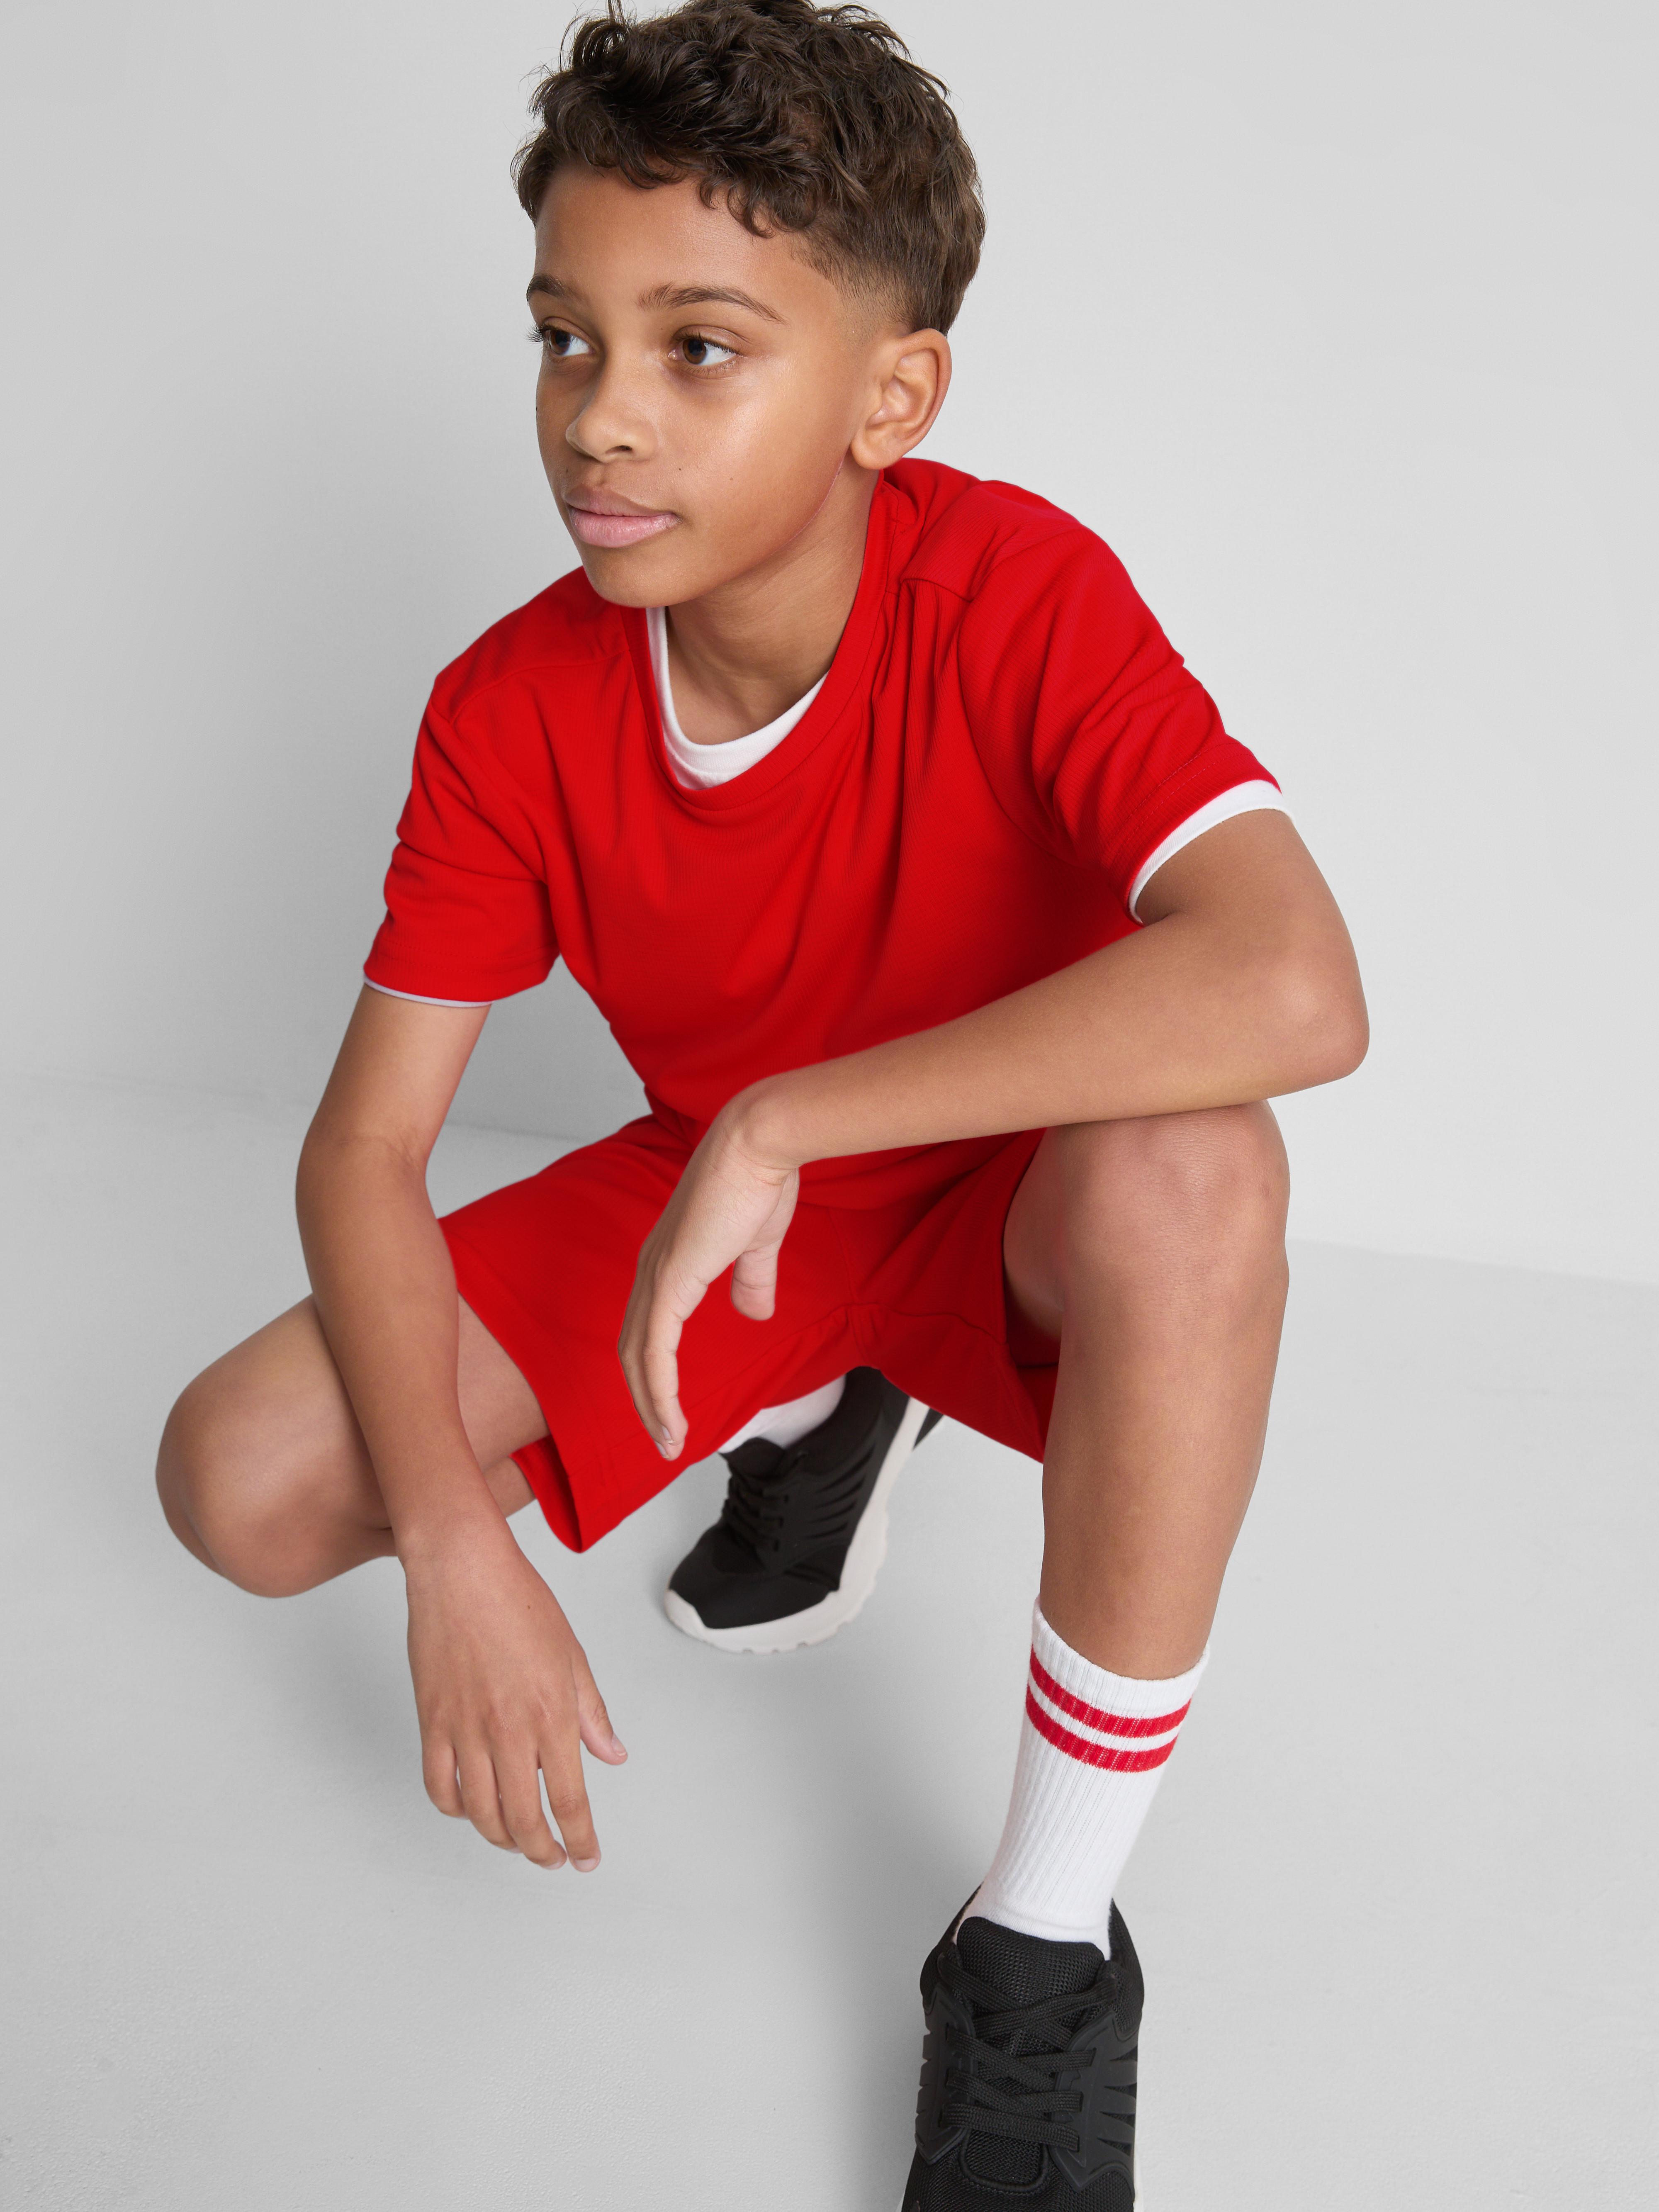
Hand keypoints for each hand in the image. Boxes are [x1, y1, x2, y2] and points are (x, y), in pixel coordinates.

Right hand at [404, 1510, 626, 1868]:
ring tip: (517, 1840)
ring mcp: (466, 1730)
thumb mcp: (572, 1656)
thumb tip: (612, 1756)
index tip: (586, 1858)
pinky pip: (439, 1786)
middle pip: (523, 1819)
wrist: (462, 1570)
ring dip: (501, 1838)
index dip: (580, 1839)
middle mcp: (509, 1731)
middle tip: (553, 1858)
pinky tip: (471, 1809)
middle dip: (542, 1851)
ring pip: (480, 1813)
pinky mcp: (432, 1722)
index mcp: (552, 1715)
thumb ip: (591, 1713)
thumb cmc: (521, 1603)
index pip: (569, 1800)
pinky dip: (455, 1809)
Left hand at [618, 1100, 799, 1459]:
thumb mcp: (758, 1243)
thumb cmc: (761, 1180)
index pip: (649, 1329)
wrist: (761, 1143)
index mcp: (670, 1260)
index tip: (672, 1411)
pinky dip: (660, 1391)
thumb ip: (752, 1280)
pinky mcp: (671, 1280)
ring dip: (651, 1405)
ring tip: (669, 1444)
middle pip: (633, 1350)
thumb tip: (754, 1313)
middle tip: (666, 1440)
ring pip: (638, 1357)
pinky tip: (672, 1420)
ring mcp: (657, 1275)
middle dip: (646, 1400)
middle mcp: (653, 1269)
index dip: (656, 1374)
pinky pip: (655, 1350)